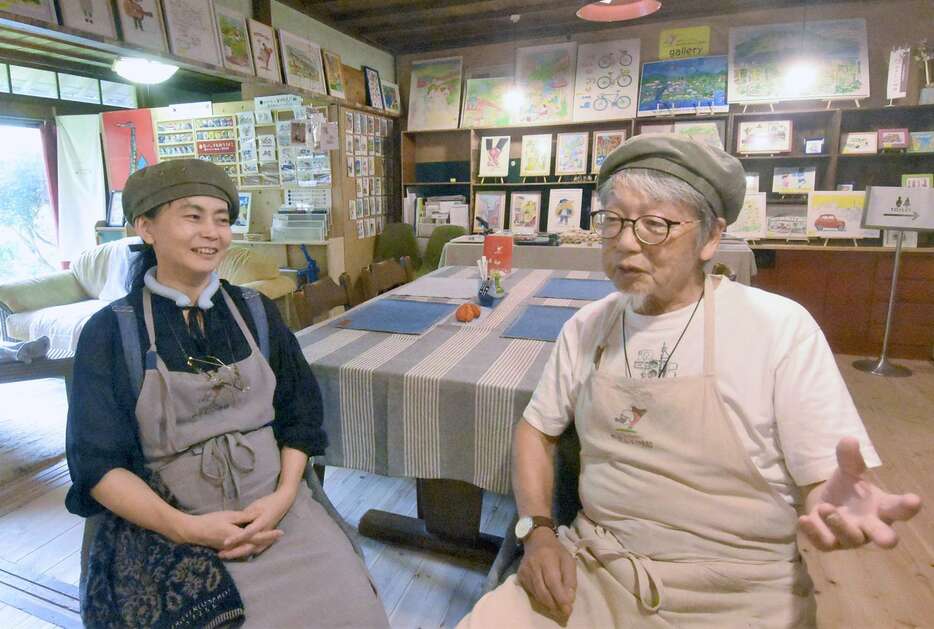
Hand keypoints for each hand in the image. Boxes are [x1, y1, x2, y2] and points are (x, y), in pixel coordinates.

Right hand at [175, 510, 273, 550]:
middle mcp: (236, 545)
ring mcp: (231, 549)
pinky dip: (250, 547)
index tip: (280, 532)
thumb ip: (243, 517)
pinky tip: (254, 544)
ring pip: (250, 549)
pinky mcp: (226, 549)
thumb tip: (257, 515)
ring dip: (260, 545)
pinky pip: (242, 549)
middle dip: (268, 541)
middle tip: (279, 536)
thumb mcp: (228, 516)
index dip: (270, 535)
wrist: (193, 531)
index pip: (258, 536)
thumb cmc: (210, 521)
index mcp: (238, 536)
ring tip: (270, 539)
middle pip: (256, 545)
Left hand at [217, 488, 295, 559]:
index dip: (237, 538)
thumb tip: (234, 524)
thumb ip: (245, 516)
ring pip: (252, 550)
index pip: (248, 533)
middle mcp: (265, 532)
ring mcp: (266, 537)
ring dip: (239, 554)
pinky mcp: (266, 539)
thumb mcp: (255, 506)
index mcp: (262, 522)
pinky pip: (255, 549)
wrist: (282, 503)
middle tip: (221, 555)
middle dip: (235, 552)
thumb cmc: (268, 503)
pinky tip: (236, 555)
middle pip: (249, 546)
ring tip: (225, 556)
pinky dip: (246, 553)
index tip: (225, 542)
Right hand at [516, 527, 576, 619]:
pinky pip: (531, 593)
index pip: (553, 582)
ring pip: (536, 594)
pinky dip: (540, 598)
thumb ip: (570, 579)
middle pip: (543, 591)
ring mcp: (524, 571)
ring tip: (557, 607)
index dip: (560, 598)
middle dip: (554, 604)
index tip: (568, 609)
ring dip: (548, 604)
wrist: (536, 540)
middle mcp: (533, 565)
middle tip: (564, 611)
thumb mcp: (568, 560)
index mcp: (547, 558)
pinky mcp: (519, 576)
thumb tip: (569, 599)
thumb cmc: (556, 551)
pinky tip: (548, 598)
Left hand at [798, 437, 920, 550]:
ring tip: (826, 507)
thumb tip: (849, 439)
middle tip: (887, 540)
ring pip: (850, 538)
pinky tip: (804, 520)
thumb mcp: (849, 472)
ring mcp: (850, 538)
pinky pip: (823, 543)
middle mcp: (870, 526)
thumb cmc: (848, 491)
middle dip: (885, 538)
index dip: (907, 506)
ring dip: (839, 524)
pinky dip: (813, 533)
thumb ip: (850, 459)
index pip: (898, 508)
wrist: (826, 505)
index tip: (914, 500)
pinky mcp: (829, 542)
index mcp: (882, 508)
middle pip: (883, 535)